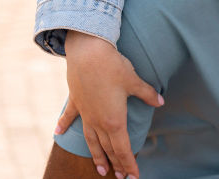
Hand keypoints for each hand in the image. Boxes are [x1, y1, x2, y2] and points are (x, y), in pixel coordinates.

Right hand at [59, 31, 163, 178]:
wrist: (88, 52)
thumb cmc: (113, 67)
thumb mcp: (134, 81)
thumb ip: (147, 94)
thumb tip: (160, 101)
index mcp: (114, 120)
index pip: (123, 149)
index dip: (129, 163)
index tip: (134, 176)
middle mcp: (98, 121)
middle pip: (108, 148)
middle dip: (115, 164)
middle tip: (120, 176)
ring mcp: (85, 113)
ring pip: (91, 140)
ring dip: (96, 155)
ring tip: (100, 169)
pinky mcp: (76, 102)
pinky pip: (69, 118)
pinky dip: (64, 126)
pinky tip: (58, 133)